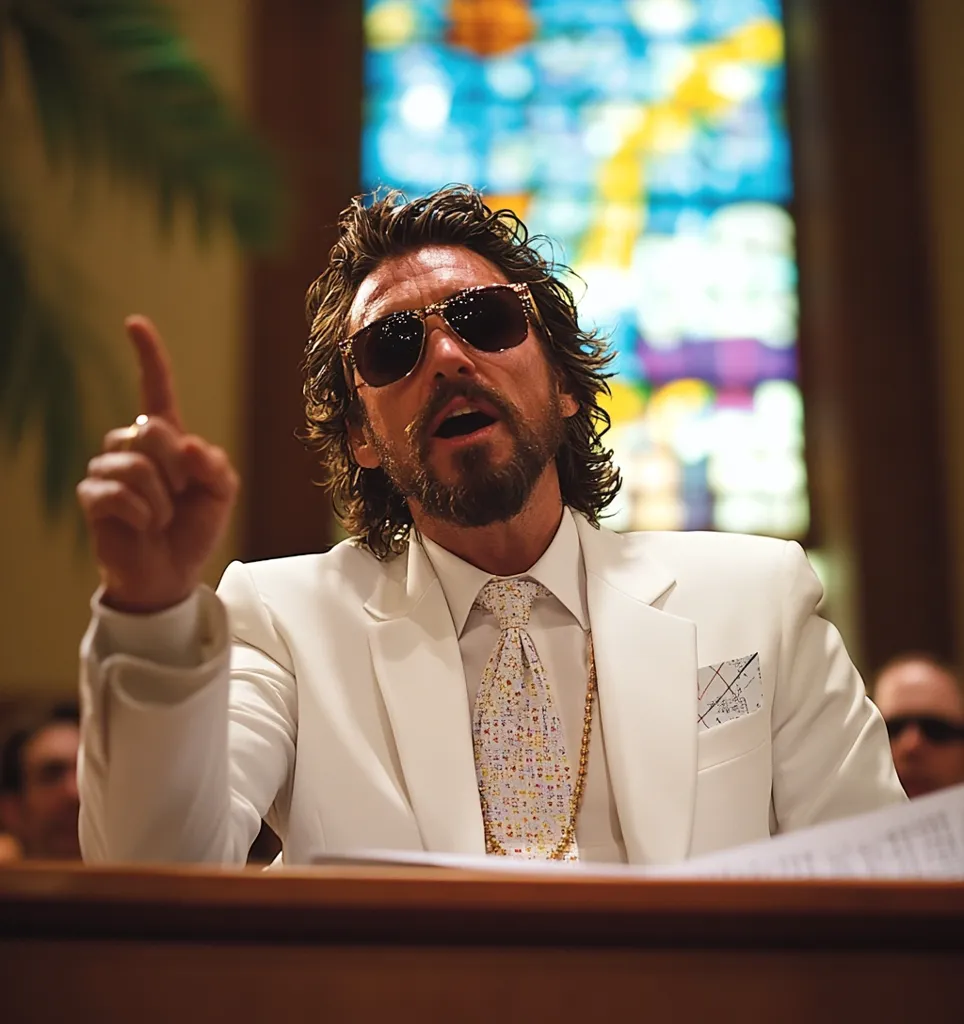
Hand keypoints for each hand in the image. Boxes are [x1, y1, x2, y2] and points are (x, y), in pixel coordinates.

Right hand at [76, 316, 238, 612]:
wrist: (172, 572)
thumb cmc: (193, 528)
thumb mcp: (222, 493)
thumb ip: (216, 464)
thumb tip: (187, 444)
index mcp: (166, 438)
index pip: (156, 389)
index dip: (149, 357)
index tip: (135, 323)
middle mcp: (132, 445)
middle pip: (152, 429)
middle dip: (177, 467)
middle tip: (181, 496)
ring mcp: (109, 469)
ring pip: (137, 463)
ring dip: (163, 498)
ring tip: (162, 517)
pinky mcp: (93, 495)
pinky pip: (120, 492)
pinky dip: (144, 514)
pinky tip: (145, 526)